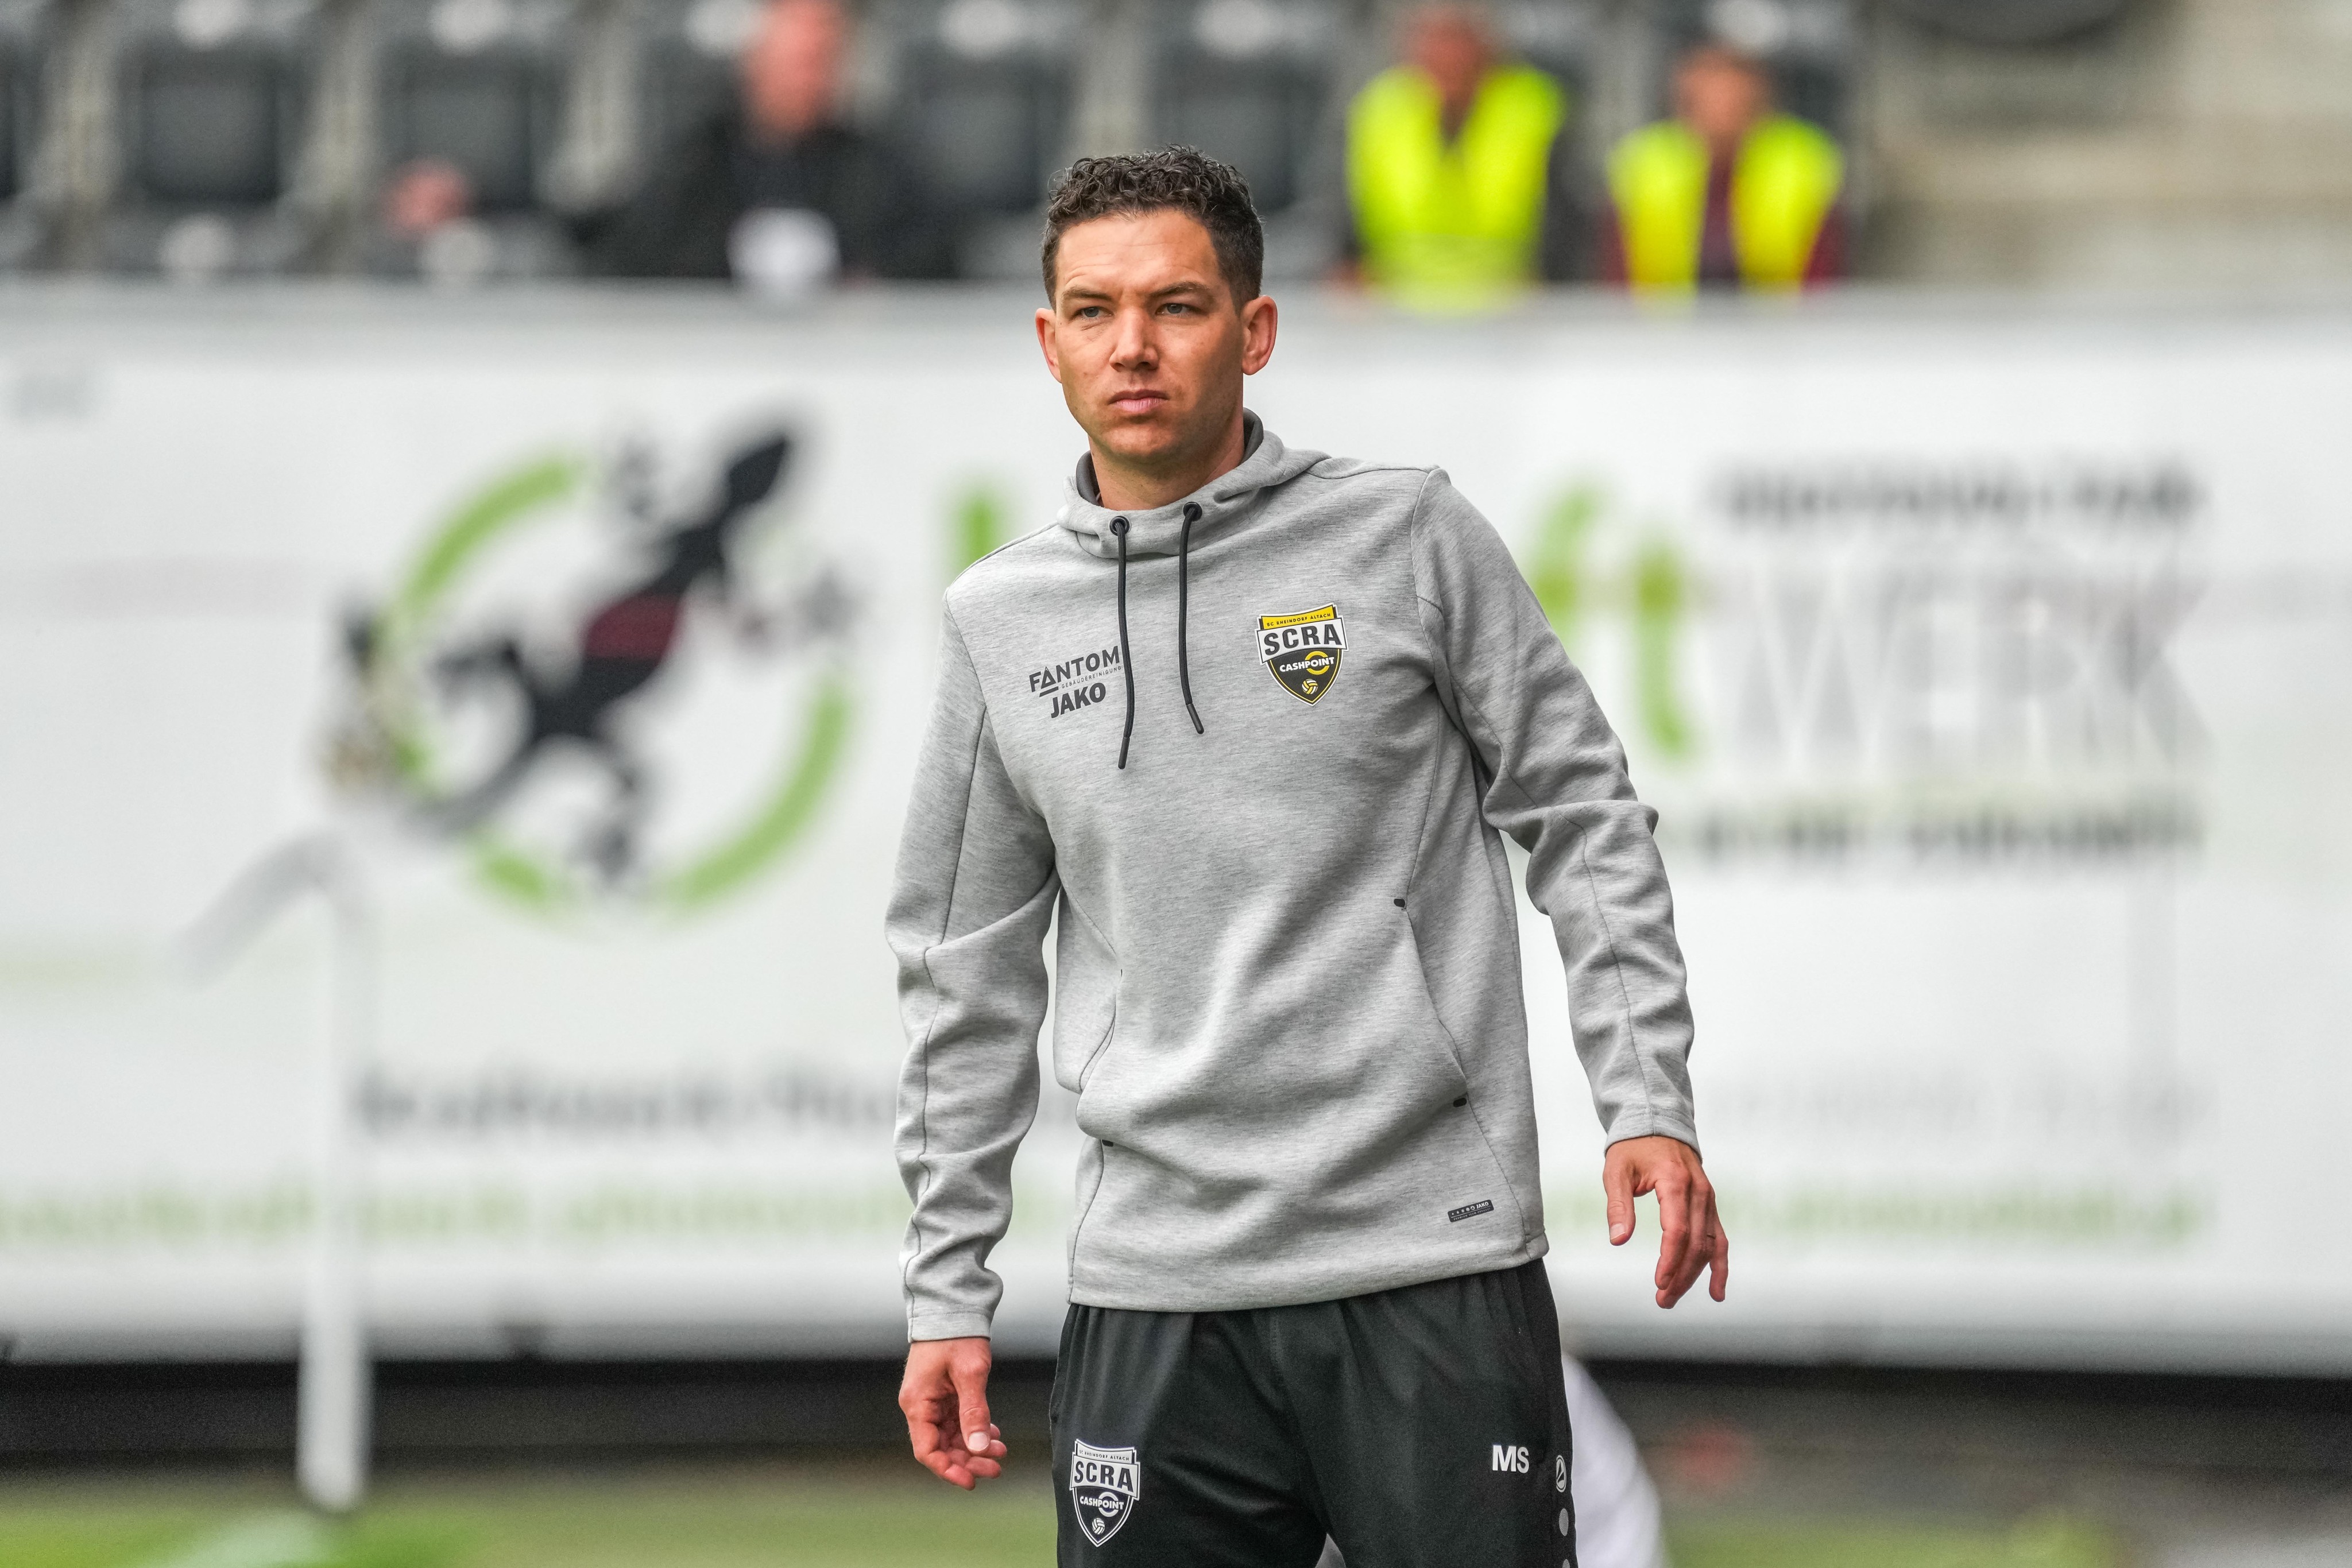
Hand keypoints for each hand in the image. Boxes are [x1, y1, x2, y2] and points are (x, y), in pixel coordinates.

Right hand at [899, 1336, 1006, 1488]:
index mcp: (918, 1403)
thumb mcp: (970, 1374)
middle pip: (941, 1446)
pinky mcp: (943, 1393)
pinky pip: (956, 1421)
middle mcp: (920, 1404)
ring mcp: (932, 1399)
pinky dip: (973, 1429)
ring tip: (1000, 1451)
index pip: (927, 1450)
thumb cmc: (956, 1334)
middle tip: (994, 1467)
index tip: (971, 1480)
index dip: (948, 1469)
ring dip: (973, 1446)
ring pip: (951, 1436)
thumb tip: (979, 1446)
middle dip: (967, 1460)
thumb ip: (974, 1412)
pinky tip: (992, 1433)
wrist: (953, 1306)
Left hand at [1603, 1135, 1728, 1308]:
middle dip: (1681, 1275)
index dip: (1670, 1259)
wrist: (1657, 1124)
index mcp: (1676, 1182)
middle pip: (1695, 1243)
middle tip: (1663, 1299)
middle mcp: (1698, 1192)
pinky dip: (1719, 1265)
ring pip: (1709, 1245)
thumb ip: (1618, 1205)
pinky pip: (1719, 1239)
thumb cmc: (1633, 1148)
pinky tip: (1715, 1290)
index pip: (1677, 1230)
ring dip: (1696, 1275)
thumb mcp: (1616, 1171)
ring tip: (1674, 1298)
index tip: (1659, 1282)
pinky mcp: (1709, 1205)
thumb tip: (1617, 1239)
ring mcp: (1708, 1199)